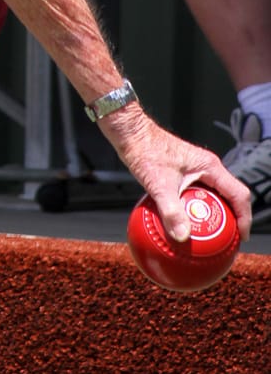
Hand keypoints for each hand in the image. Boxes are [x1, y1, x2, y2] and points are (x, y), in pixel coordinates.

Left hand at [105, 108, 251, 241]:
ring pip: (214, 195)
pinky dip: (196, 209)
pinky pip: (197, 193)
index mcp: (210, 167)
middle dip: (232, 218)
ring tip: (209, 236)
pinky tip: (184, 222)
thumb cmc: (145, 150)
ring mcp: (195, 169)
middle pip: (230, 196)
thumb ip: (171, 211)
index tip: (241, 237)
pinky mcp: (183, 172)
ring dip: (214, 214)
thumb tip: (182, 236)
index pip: (239, 194)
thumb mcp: (158, 184)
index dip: (244, 217)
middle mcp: (207, 167)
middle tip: (228, 241)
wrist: (130, 132)